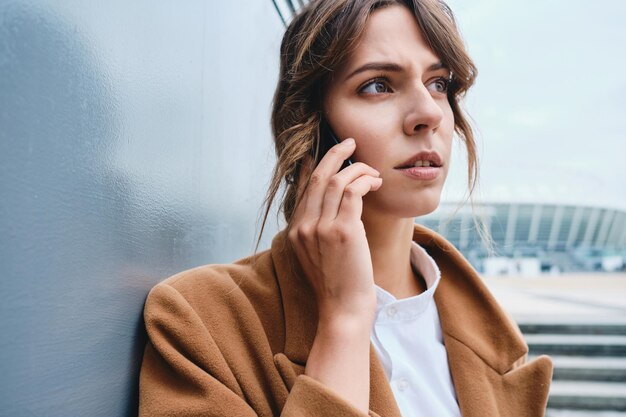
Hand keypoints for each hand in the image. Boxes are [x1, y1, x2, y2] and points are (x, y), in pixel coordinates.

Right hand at [288, 138, 381, 321]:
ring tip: (373, 172)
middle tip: (350, 142)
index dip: (315, 165)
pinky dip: (365, 181)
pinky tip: (376, 183)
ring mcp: (320, 228)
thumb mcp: (319, 254)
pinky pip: (352, 191)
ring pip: (336, 180)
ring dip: (357, 169)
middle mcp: (303, 226)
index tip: (327, 151)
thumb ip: (320, 230)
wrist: (344, 310)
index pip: (303, 188)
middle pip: (316, 177)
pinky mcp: (341, 231)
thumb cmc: (338, 284)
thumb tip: (337, 205)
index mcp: (296, 231)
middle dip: (335, 154)